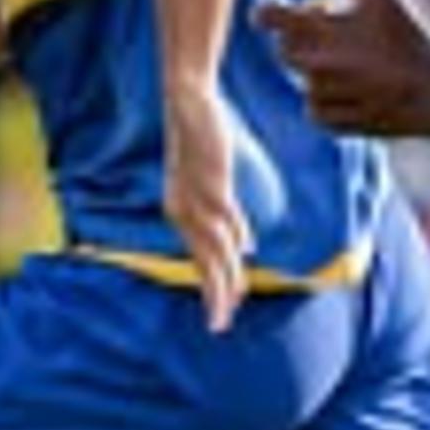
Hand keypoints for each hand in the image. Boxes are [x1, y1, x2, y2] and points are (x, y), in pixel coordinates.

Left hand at [160, 82, 253, 333]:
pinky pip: (226, 217)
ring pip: (216, 247)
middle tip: (220, 326)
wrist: (189, 103)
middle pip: (205, 263)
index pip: (200, 261)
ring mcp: (197, 198)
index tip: (221, 316)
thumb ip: (230, 219)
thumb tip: (247, 249)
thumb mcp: (217, 188)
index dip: (213, 289)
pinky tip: (246, 253)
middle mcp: (184, 211)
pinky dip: (237, 236)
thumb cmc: (203, 142)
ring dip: (226, 277)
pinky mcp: (212, 183)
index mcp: (182, 214)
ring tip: (233, 302)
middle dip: (215, 296)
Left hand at [259, 0, 429, 138]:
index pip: (269, 18)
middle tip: (335, 39)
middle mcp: (315, 63)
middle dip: (304, 43)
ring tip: (358, 69)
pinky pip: (315, 110)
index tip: (268, 14)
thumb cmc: (407, 39)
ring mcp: (322, 95)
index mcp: (321, 30)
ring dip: (321, 74)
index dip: (265, 14)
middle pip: (285, 50)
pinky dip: (330, 102)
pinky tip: (359, 93)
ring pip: (305, 81)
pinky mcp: (332, 122)